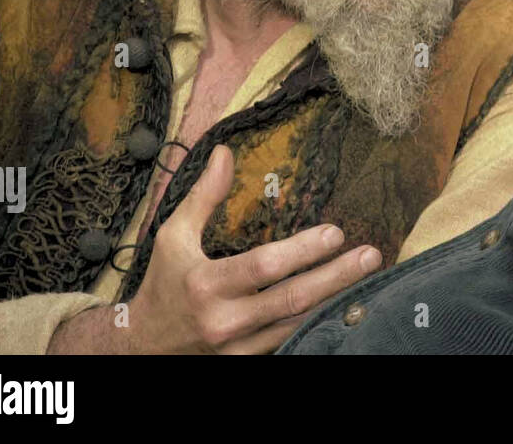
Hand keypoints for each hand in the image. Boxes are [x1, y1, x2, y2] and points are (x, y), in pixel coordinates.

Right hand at [49, 144, 379, 353]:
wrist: (143, 347)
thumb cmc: (163, 284)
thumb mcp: (173, 236)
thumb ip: (203, 196)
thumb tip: (224, 152)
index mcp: (207, 284)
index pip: (263, 267)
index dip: (301, 251)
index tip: (335, 233)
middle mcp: (225, 319)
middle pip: (291, 299)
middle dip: (335, 277)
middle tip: (370, 255)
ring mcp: (239, 346)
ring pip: (298, 324)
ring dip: (335, 300)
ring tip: (368, 276)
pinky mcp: (247, 361)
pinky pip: (290, 340)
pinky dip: (318, 322)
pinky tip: (343, 303)